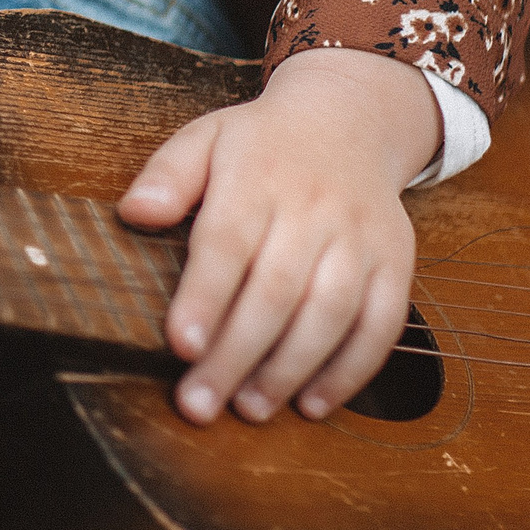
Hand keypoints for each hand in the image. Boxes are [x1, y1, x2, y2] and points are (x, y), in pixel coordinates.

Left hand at [117, 49, 440, 426]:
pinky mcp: (396, 263)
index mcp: (258, 177)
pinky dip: (350, 370)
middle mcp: (315, 209)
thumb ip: (168, 175)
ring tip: (249, 408)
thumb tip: (134, 212)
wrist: (349, 121)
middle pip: (277, 290)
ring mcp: (361, 238)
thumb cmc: (261, 144)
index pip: (229, 242)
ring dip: (290, 369)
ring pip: (331, 312)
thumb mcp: (205, 138)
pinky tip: (312, 403)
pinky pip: (382, 324)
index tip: (180, 346)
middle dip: (236, 354)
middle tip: (199, 404)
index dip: (205, 297)